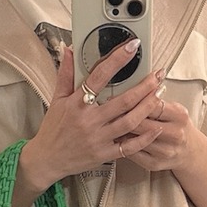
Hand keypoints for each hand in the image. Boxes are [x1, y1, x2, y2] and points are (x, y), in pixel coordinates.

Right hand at [26, 40, 165, 183]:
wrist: (47, 159)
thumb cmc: (53, 129)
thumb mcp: (56, 99)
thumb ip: (65, 74)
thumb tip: (67, 50)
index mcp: (77, 104)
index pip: (99, 76)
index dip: (118, 60)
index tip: (132, 47)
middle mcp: (89, 120)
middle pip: (123, 100)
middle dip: (144, 85)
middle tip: (158, 74)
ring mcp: (98, 139)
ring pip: (130, 121)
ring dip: (148, 107)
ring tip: (160, 94)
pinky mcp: (105, 154)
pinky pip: (129, 147)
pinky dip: (145, 138)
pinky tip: (157, 128)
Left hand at [114, 97, 195, 173]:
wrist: (188, 151)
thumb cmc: (177, 126)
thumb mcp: (173, 109)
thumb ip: (156, 100)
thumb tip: (135, 87)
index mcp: (179, 116)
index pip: (153, 104)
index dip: (135, 98)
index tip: (122, 95)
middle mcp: (174, 134)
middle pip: (142, 123)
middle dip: (124, 115)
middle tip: (110, 109)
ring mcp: (165, 151)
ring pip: (135, 139)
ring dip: (121, 130)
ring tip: (111, 122)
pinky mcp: (154, 163)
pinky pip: (133, 153)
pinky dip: (123, 144)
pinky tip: (117, 137)